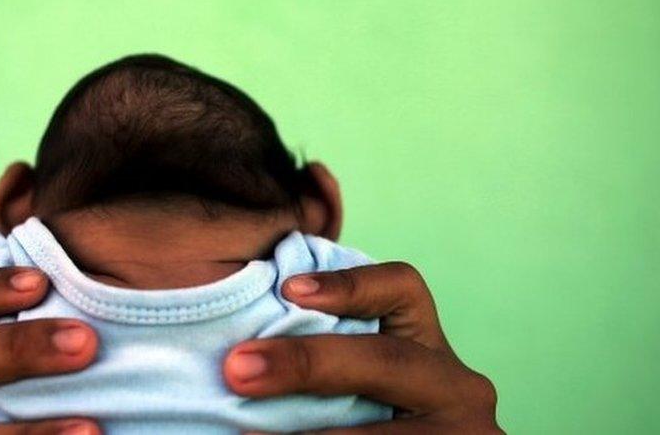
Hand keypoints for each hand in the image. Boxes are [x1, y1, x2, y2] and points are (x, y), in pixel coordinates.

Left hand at [223, 262, 501, 433]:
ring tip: (245, 433)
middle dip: (307, 364)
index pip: (401, 289)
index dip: (348, 283)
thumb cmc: (370, 419)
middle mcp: (457, 387)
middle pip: (385, 360)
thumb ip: (325, 352)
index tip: (288, 290)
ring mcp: (465, 434)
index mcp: (428, 348)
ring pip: (381, 428)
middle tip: (238, 371)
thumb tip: (239, 346)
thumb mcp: (363, 382)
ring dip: (306, 432)